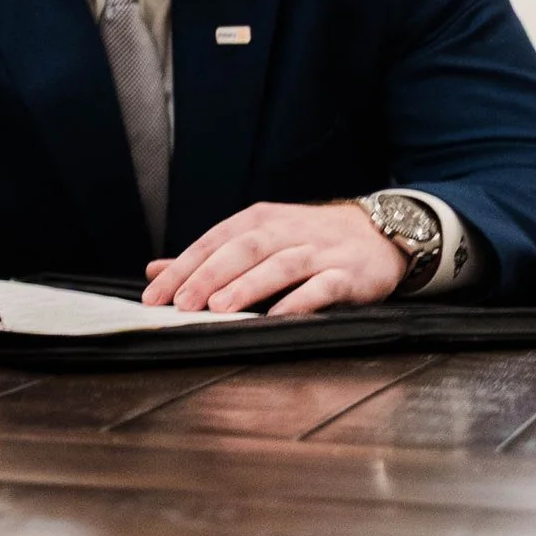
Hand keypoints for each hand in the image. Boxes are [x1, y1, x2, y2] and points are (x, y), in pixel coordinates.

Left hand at [142, 200, 405, 320]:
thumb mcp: (258, 237)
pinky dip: (300, 300)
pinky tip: (279, 315)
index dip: (182, 268)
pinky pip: (323, 286)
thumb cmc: (309, 239)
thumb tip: (156, 270)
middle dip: (208, 276)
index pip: (212, 242)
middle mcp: (286, 231)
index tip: (155, 295)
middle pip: (242, 250)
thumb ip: (209, 256)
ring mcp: (319, 252)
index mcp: (258, 220)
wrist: (381, 233)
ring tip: (219, 307)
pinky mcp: (348, 274)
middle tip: (181, 303)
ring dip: (248, 285)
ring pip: (279, 265)